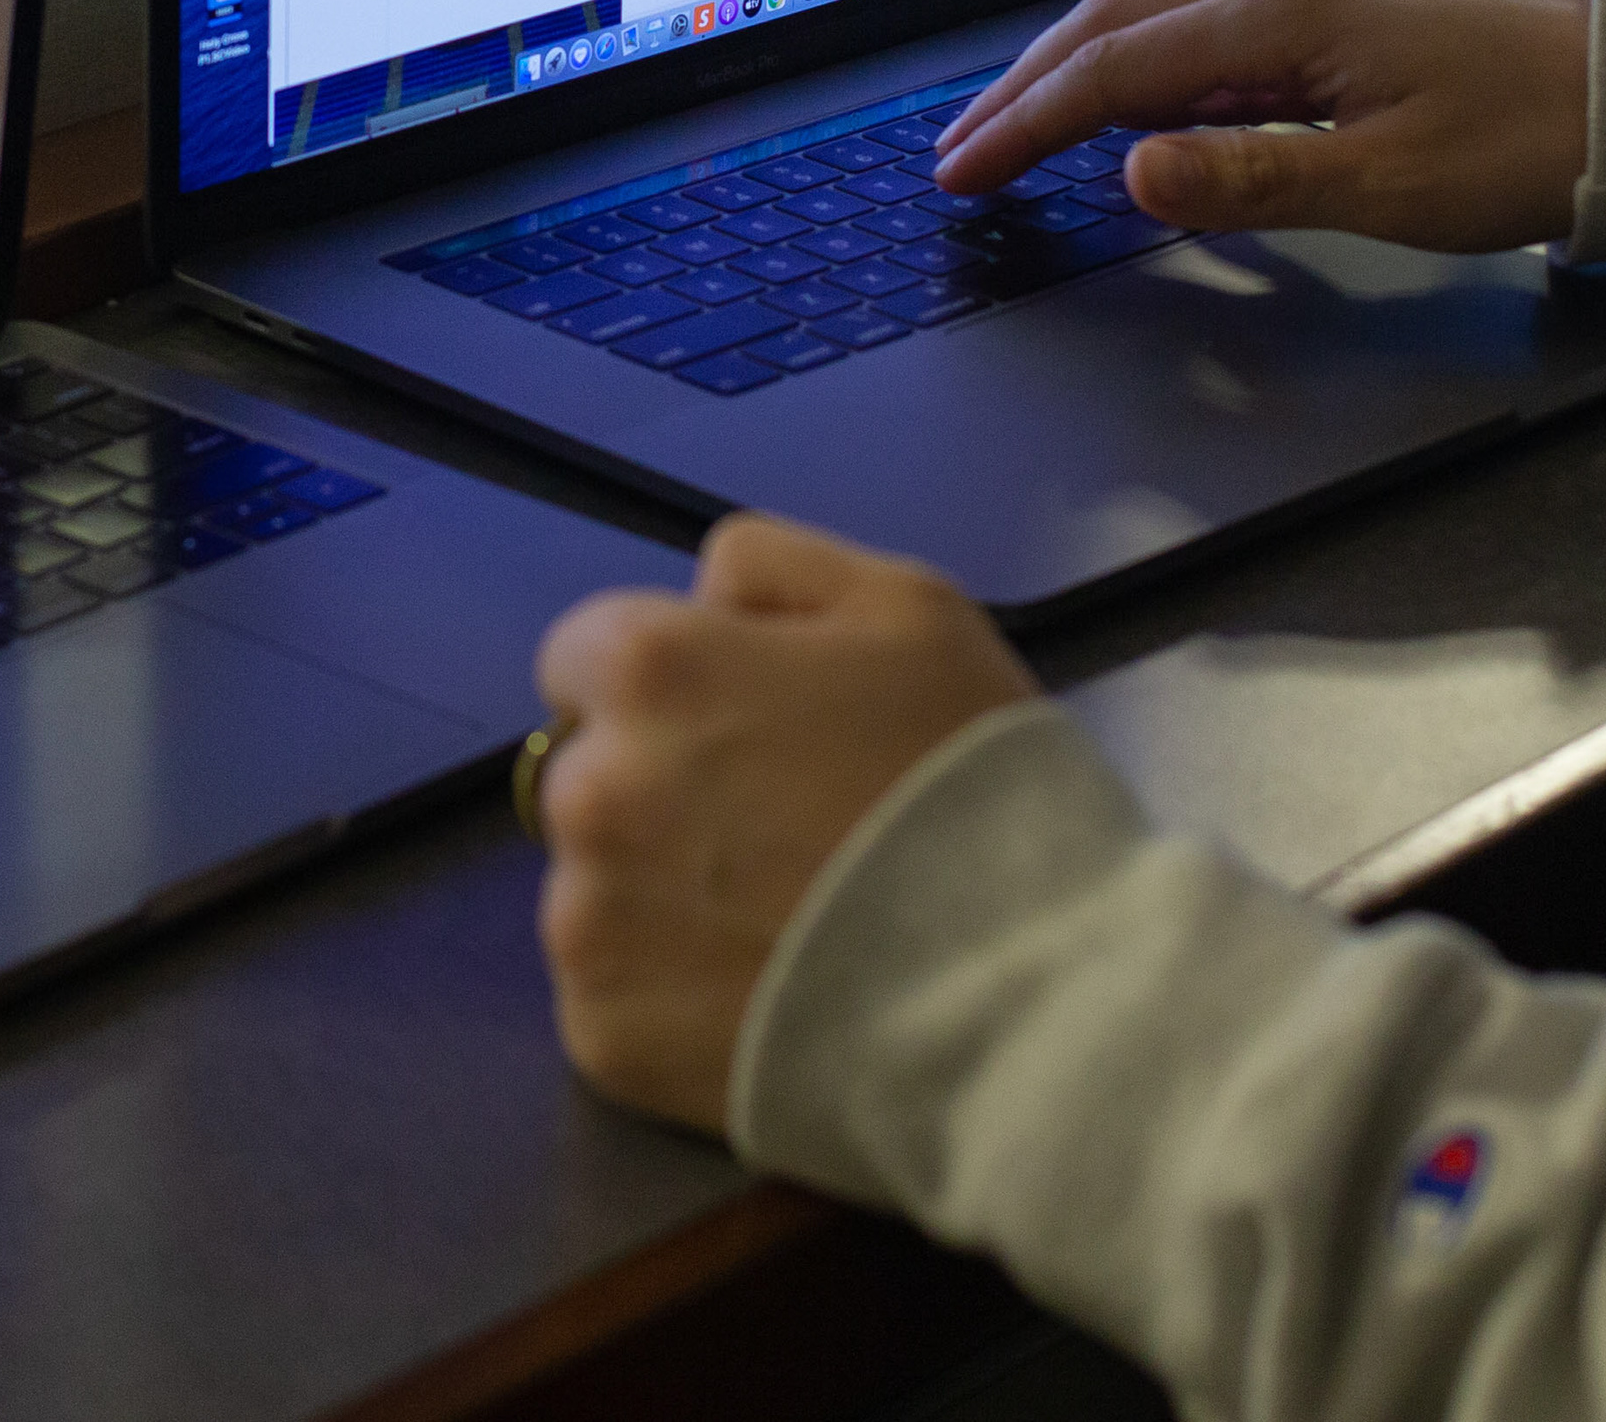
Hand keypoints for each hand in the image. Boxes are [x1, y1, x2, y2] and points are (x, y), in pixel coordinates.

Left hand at [534, 515, 1038, 1132]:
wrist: (1021, 1001)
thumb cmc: (969, 782)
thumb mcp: (908, 607)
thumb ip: (773, 567)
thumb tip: (698, 600)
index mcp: (649, 670)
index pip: (584, 656)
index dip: (667, 686)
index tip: (741, 730)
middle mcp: (588, 791)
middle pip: (586, 773)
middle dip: (657, 788)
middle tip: (779, 832)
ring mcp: (585, 926)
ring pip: (595, 889)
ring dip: (659, 896)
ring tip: (781, 924)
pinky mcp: (602, 1038)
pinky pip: (613, 995)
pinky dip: (668, 997)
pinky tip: (762, 996)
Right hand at [931, 0, 1588, 252]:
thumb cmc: (1536, 143)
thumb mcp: (1388, 184)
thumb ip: (1249, 178)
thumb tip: (1130, 172)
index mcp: (1289, 14)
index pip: (1117, 67)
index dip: (1027, 122)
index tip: (964, 169)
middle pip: (1118, 21)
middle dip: (1028, 85)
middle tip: (963, 147)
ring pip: (1161, 20)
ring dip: (1081, 73)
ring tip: (1023, 129)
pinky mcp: (1344, 18)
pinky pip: (1213, 35)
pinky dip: (1148, 73)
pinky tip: (1138, 116)